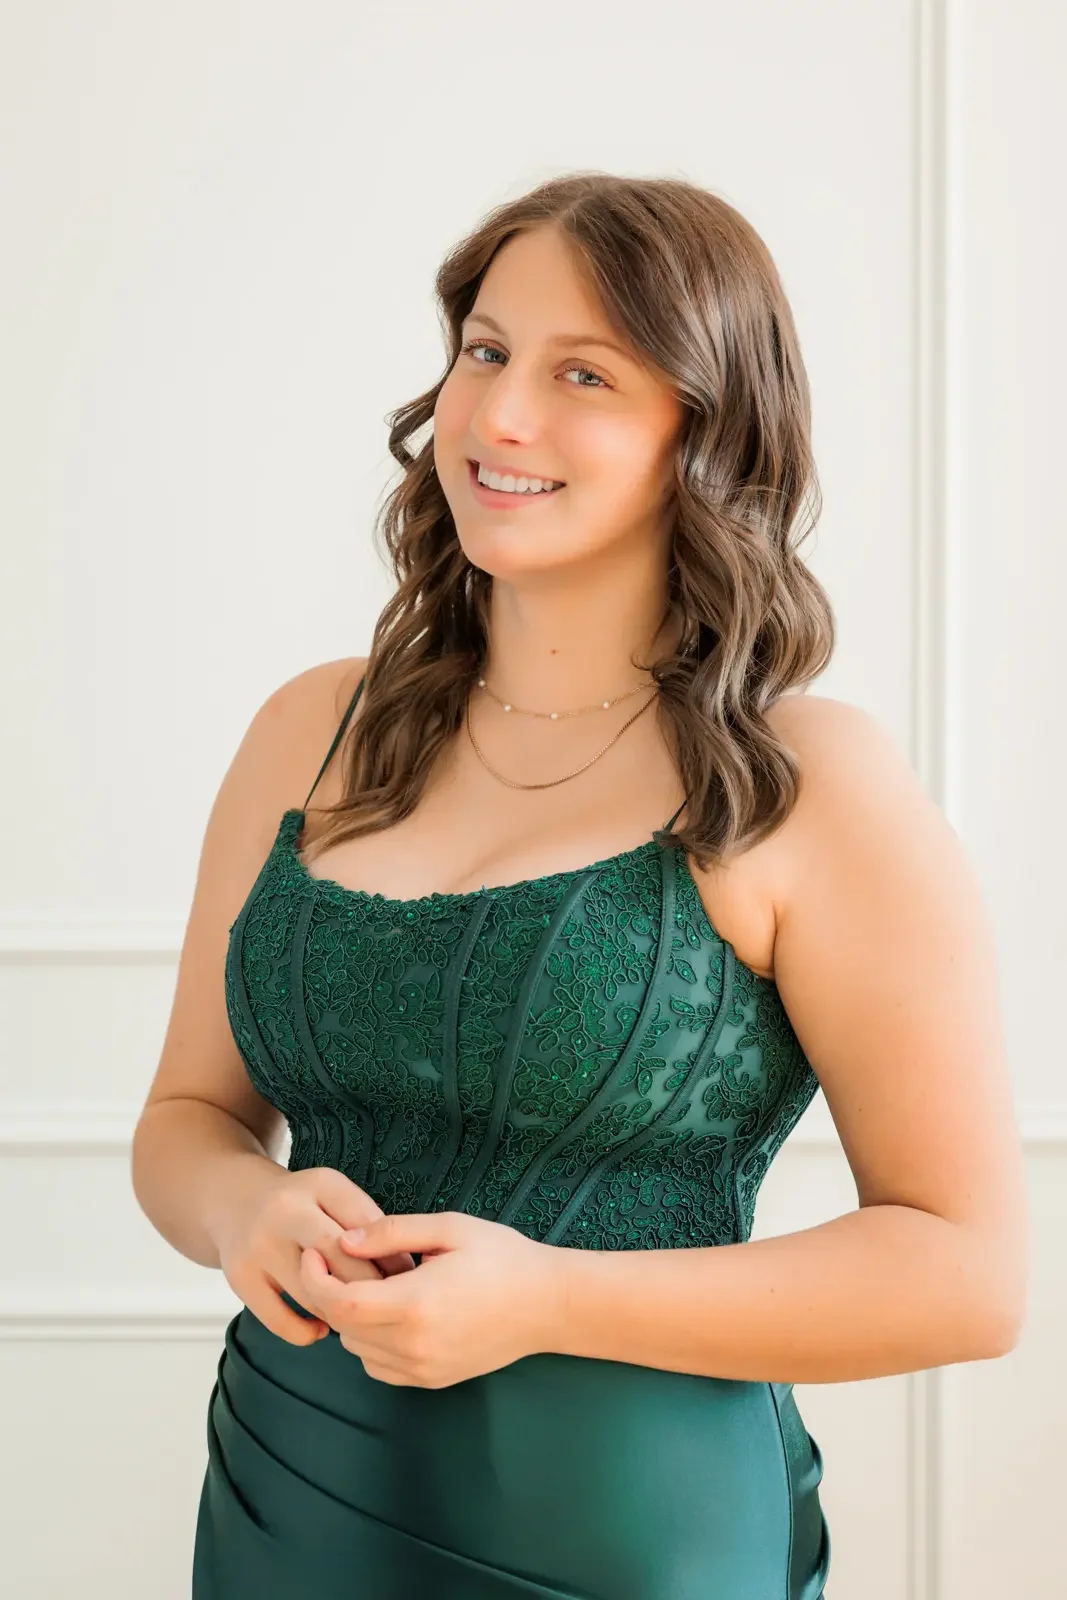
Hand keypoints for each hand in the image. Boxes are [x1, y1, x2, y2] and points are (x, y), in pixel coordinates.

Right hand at [213, 1162, 416, 1345]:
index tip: (407, 1281)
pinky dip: (306, 1331)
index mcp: (320, 1185)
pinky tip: (322, 1328)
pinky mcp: (240, 1277)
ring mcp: (259, 1245)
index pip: (367, 1228)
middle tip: (386, 1307)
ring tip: (359, 1318)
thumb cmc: (301, 1202)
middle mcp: (285, 1212)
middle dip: (369, 1288)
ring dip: (340, 1312)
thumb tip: (402, 1270)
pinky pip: (280, 1320)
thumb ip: (367, 1222)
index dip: (392, 1260)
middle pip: (340, 1260)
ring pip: (313, 1294)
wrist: (234, 1200)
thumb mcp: (334, 1193)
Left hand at [297, 1210, 568, 1385]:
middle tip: (336, 1261)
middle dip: (329, 1293)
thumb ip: (392, 1232)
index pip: (339, 1303)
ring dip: (350, 1318)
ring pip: (355, 1349)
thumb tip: (343, 1239)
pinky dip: (370, 1342)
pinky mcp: (431, 1380)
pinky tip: (391, 1314)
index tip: (315, 1253)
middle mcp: (414, 1344)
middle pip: (341, 1327)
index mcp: (415, 1303)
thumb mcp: (450, 1228)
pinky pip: (378, 1367)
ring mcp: (422, 1368)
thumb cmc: (503, 1258)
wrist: (548, 1305)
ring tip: (370, 1285)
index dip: (316, 1277)